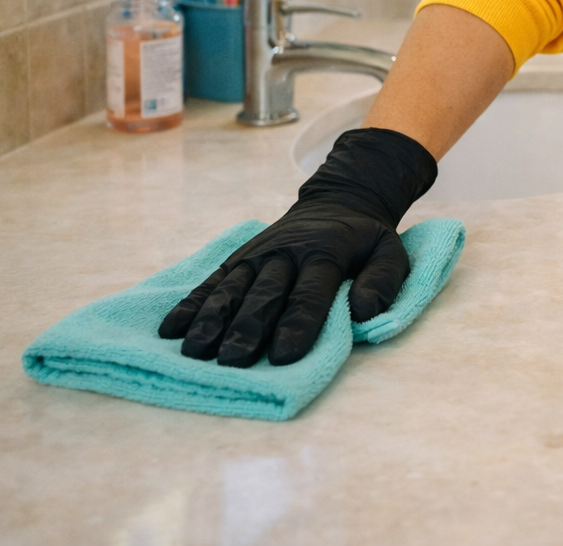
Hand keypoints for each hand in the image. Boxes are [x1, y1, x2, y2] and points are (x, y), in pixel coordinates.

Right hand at [159, 127, 436, 365]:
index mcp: (326, 253)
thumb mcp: (391, 251)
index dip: (298, 324)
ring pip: (232, 288)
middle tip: (232, 361)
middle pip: (264, 294)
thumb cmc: (365, 240)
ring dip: (212, 319)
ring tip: (195, 351)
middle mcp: (285, 253)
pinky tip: (171, 330)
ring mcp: (256, 255)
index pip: (311, 293)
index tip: (285, 356)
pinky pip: (212, 281)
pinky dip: (191, 304)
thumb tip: (365, 313)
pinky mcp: (237, 258)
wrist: (336, 201)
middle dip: (248, 328)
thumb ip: (383, 281)